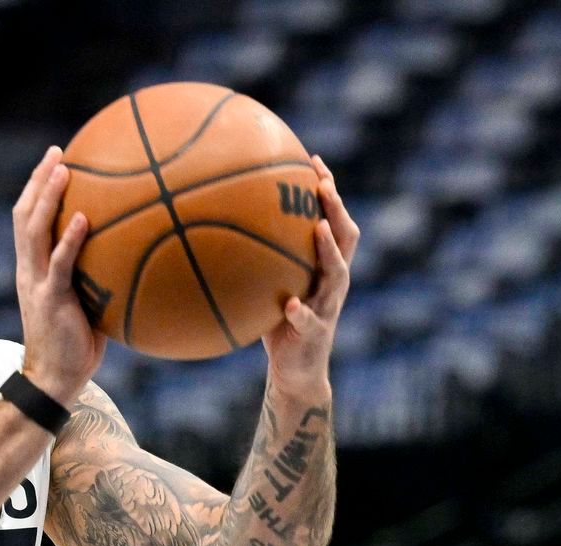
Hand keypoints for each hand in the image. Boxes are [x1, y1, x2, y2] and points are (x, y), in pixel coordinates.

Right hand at [14, 146, 106, 405]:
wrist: (54, 377)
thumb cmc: (76, 343)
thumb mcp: (84, 302)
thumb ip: (97, 275)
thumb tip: (134, 255)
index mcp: (33, 268)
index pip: (28, 219)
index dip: (38, 188)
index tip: (56, 160)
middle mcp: (29, 269)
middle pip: (25, 214)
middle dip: (39, 180)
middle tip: (58, 152)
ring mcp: (36, 282)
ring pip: (34, 230)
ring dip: (47, 197)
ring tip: (64, 170)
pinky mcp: (51, 299)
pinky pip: (59, 263)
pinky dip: (69, 239)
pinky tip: (84, 218)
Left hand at [262, 155, 358, 396]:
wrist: (297, 371)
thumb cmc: (278, 323)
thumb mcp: (268, 286)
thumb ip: (256, 260)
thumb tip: (215, 228)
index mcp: (325, 266)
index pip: (333, 219)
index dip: (327, 190)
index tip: (312, 160)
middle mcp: (333, 282)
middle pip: (346, 237)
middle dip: (337, 208)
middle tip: (323, 184)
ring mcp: (328, 307)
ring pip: (337, 273)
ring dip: (329, 250)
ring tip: (319, 229)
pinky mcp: (316, 334)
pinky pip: (311, 320)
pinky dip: (301, 311)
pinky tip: (289, 304)